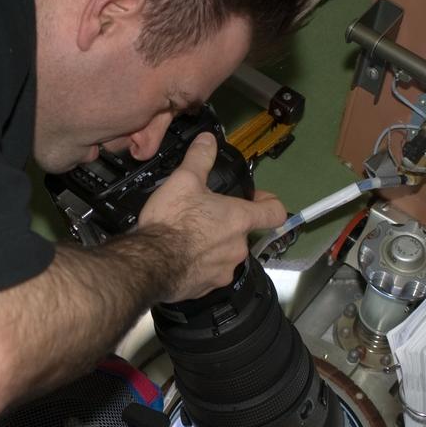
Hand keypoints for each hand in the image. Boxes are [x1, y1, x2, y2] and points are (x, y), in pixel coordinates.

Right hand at [137, 133, 286, 300]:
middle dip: (226, 224)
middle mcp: (238, 248)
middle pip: (243, 233)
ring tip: (187, 237)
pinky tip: (180, 257)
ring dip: (213, 246)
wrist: (150, 263)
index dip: (269, 203)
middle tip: (203, 214)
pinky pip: (209, 273)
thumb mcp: (184, 180)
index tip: (256, 199)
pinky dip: (199, 265)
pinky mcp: (208, 288)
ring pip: (225, 254)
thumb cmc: (172, 221)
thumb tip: (208, 139)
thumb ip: (200, 158)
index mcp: (240, 219)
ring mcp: (224, 271)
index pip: (275, 212)